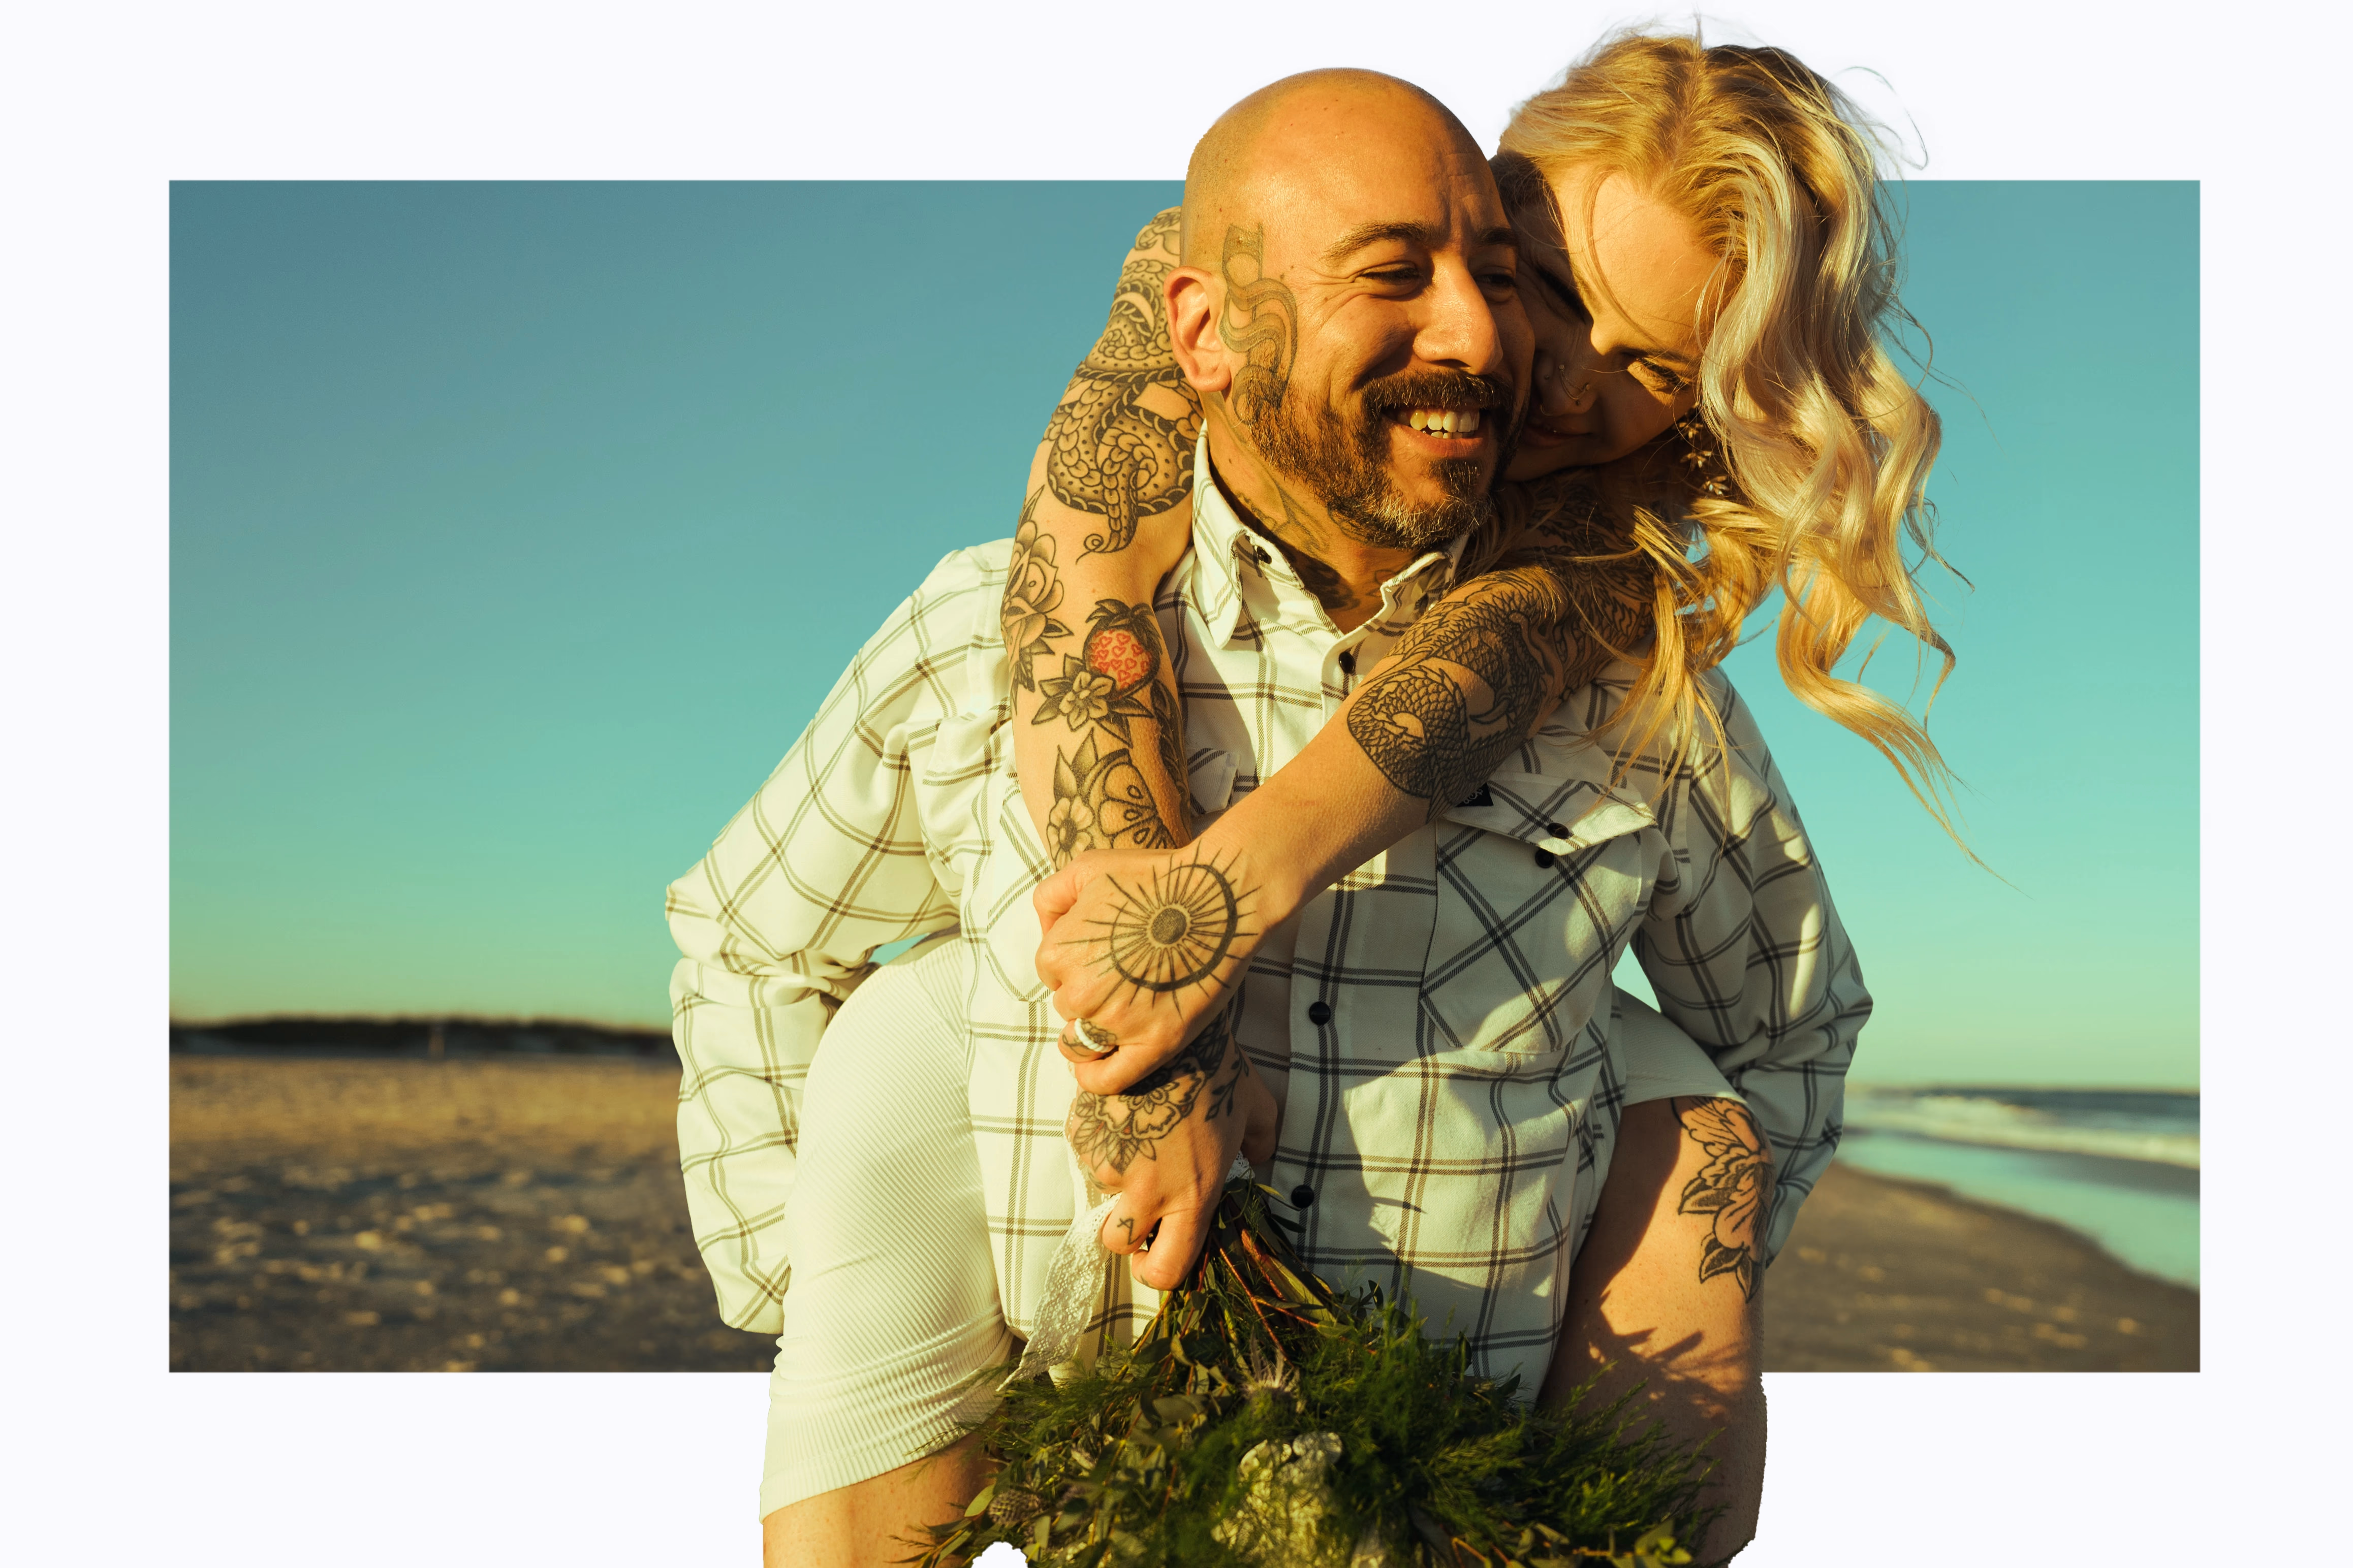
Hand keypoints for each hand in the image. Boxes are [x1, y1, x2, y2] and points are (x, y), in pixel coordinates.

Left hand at [1034, 841, 1273, 1096]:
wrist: (1219, 896)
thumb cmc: (1157, 877)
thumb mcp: (1089, 867)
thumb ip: (1051, 895)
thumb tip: (1048, 931)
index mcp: (1059, 953)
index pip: (1052, 973)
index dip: (1078, 963)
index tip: (1107, 954)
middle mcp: (1081, 992)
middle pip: (1069, 1006)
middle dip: (1090, 993)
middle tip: (1127, 974)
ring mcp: (1117, 1022)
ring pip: (1082, 1042)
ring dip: (1094, 1029)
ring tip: (1125, 1010)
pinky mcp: (1155, 1043)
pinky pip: (1106, 1079)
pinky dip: (1095, 1077)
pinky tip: (1100, 1067)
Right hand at [1064, 1000, 1277, 1290]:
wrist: (1167, 1029)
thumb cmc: (1216, 1070)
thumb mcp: (1257, 1108)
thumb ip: (1261, 1143)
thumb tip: (1259, 1157)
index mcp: (1192, 1196)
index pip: (1165, 1269)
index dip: (1156, 1272)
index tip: (1154, 1257)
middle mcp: (1146, 1191)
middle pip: (1118, 1242)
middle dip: (1126, 1229)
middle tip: (1141, 1198)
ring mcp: (1108, 1165)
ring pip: (1102, 1188)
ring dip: (1117, 1170)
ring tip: (1141, 1129)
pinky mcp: (1082, 1135)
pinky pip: (1087, 1150)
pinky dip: (1100, 1137)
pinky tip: (1122, 1109)